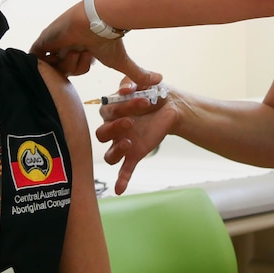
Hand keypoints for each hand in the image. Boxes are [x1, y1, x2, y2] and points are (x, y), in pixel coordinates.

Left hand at [30, 2, 160, 85]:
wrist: (95, 21)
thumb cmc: (107, 41)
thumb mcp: (122, 61)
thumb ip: (138, 73)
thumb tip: (159, 80)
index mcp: (81, 50)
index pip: (76, 69)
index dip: (81, 67)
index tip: (90, 57)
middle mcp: (66, 46)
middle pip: (64, 70)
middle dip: (75, 65)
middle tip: (84, 51)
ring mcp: (54, 43)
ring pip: (54, 66)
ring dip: (67, 59)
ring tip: (76, 45)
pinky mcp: (43, 40)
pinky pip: (39, 59)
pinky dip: (49, 59)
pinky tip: (62, 48)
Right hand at [96, 79, 178, 194]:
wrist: (172, 107)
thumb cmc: (153, 93)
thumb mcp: (142, 83)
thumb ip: (131, 83)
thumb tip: (126, 88)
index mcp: (112, 110)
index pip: (107, 111)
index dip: (121, 106)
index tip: (140, 99)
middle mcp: (114, 128)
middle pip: (101, 134)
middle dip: (114, 128)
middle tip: (131, 122)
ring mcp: (123, 143)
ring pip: (108, 154)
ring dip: (115, 151)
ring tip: (129, 144)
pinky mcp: (135, 154)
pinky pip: (124, 170)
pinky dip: (121, 180)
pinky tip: (119, 189)